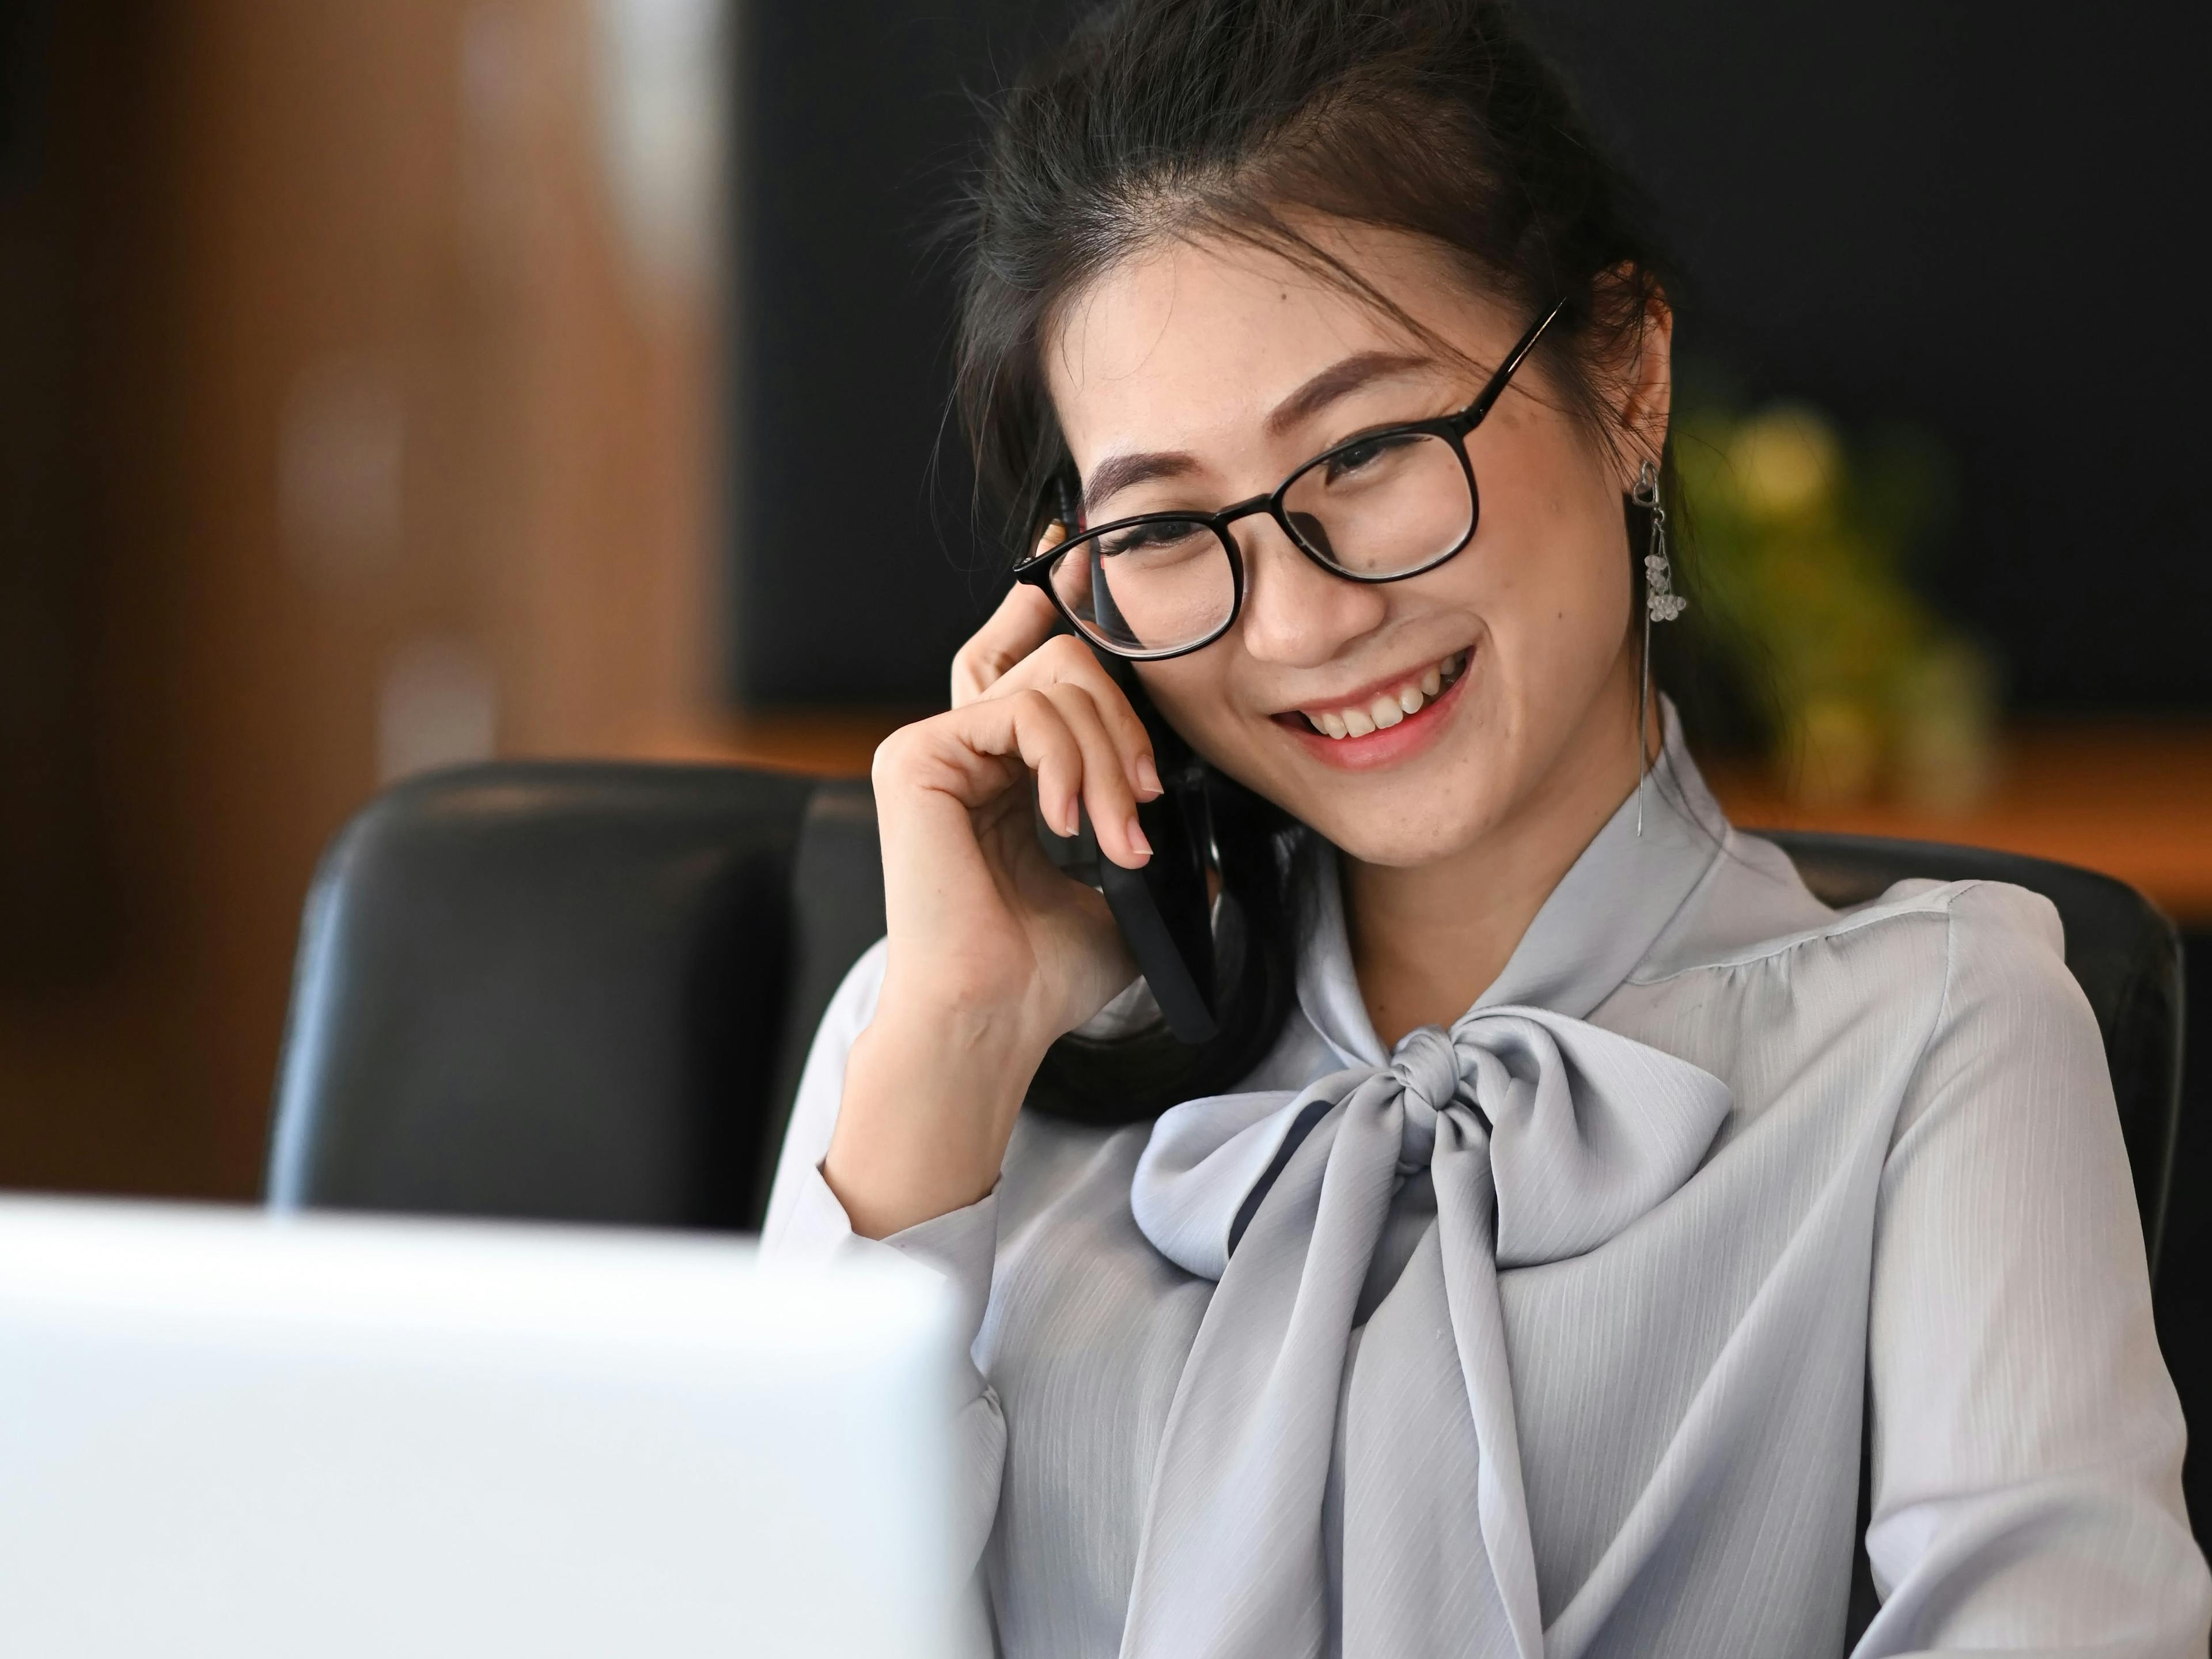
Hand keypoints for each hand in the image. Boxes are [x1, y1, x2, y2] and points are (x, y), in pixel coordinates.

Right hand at [824, 579, 1160, 1237]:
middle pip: (1061, 660)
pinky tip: (1070, 823)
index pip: (1038, 663)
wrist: (992, 1019)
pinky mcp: (916, 756)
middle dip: (1124, 723)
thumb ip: (1148, 842)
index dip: (1066, 607)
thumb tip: (1210, 845)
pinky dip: (1068, 761)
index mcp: (1000, 770)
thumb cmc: (1041, 974)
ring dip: (1108, 759)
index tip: (1096, 566)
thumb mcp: (1119, 893)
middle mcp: (961, 747)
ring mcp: (932, 746)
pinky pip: (1021, 710)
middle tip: (1148, 799)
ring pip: (1053, 680)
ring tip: (1118, 837)